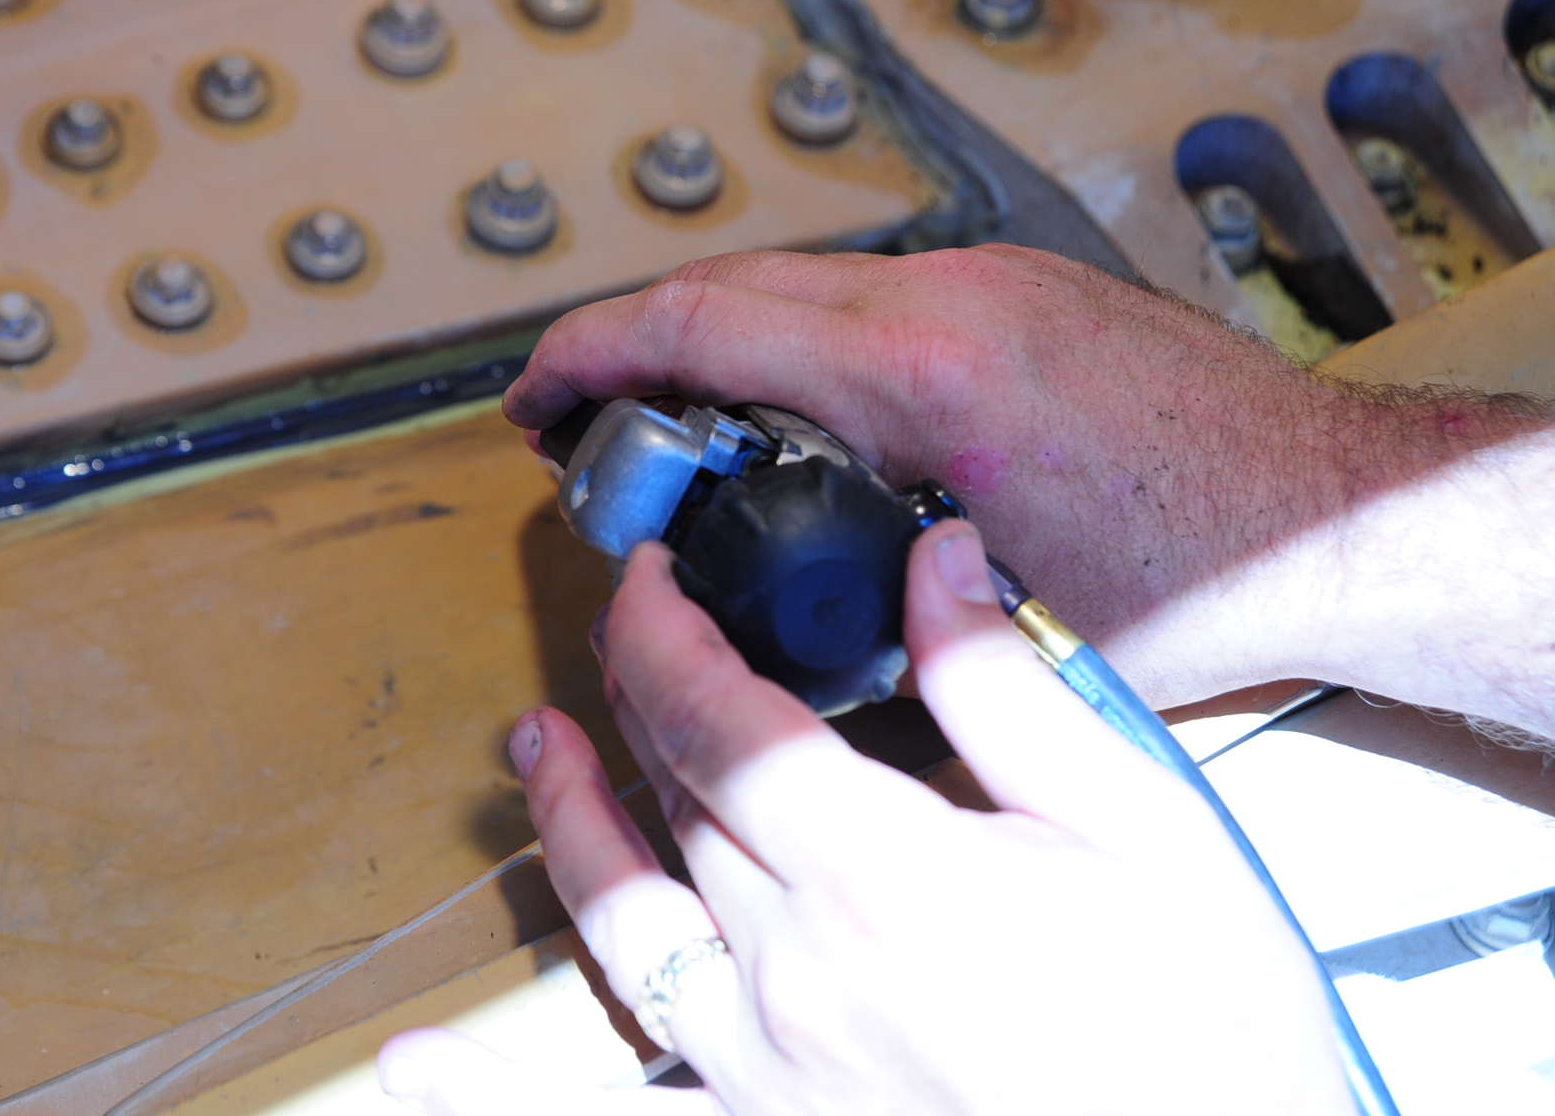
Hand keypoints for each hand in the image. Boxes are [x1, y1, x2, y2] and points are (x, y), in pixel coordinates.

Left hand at [377, 523, 1352, 1115]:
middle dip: (634, 696)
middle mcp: (794, 972)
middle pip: (673, 802)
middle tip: (621, 632)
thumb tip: (937, 562)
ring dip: (565, 825)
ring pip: (623, 923)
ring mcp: (768, 1069)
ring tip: (532, 752)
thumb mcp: (1139, 831)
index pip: (716, 717)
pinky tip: (420, 1069)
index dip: (661, 631)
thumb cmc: (1204, 1044)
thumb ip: (1010, 691)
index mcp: (878, 874)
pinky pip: (614, 1105)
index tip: (647, 578)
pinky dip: (493, 1096)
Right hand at [500, 245, 1543, 715]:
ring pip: (798, 283)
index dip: (590, 357)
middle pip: (735, 283)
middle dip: (631, 347)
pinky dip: (790, 343)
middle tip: (580, 432)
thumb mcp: (999, 625)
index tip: (531, 401)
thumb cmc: (1206, 573)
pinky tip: (785, 417)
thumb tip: (753, 632)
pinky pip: (863, 295)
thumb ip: (866, 612)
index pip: (707, 322)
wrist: (1347, 514)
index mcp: (934, 370)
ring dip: (712, 341)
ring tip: (674, 433)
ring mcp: (992, 279)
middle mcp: (955, 295)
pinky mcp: (1020, 291)